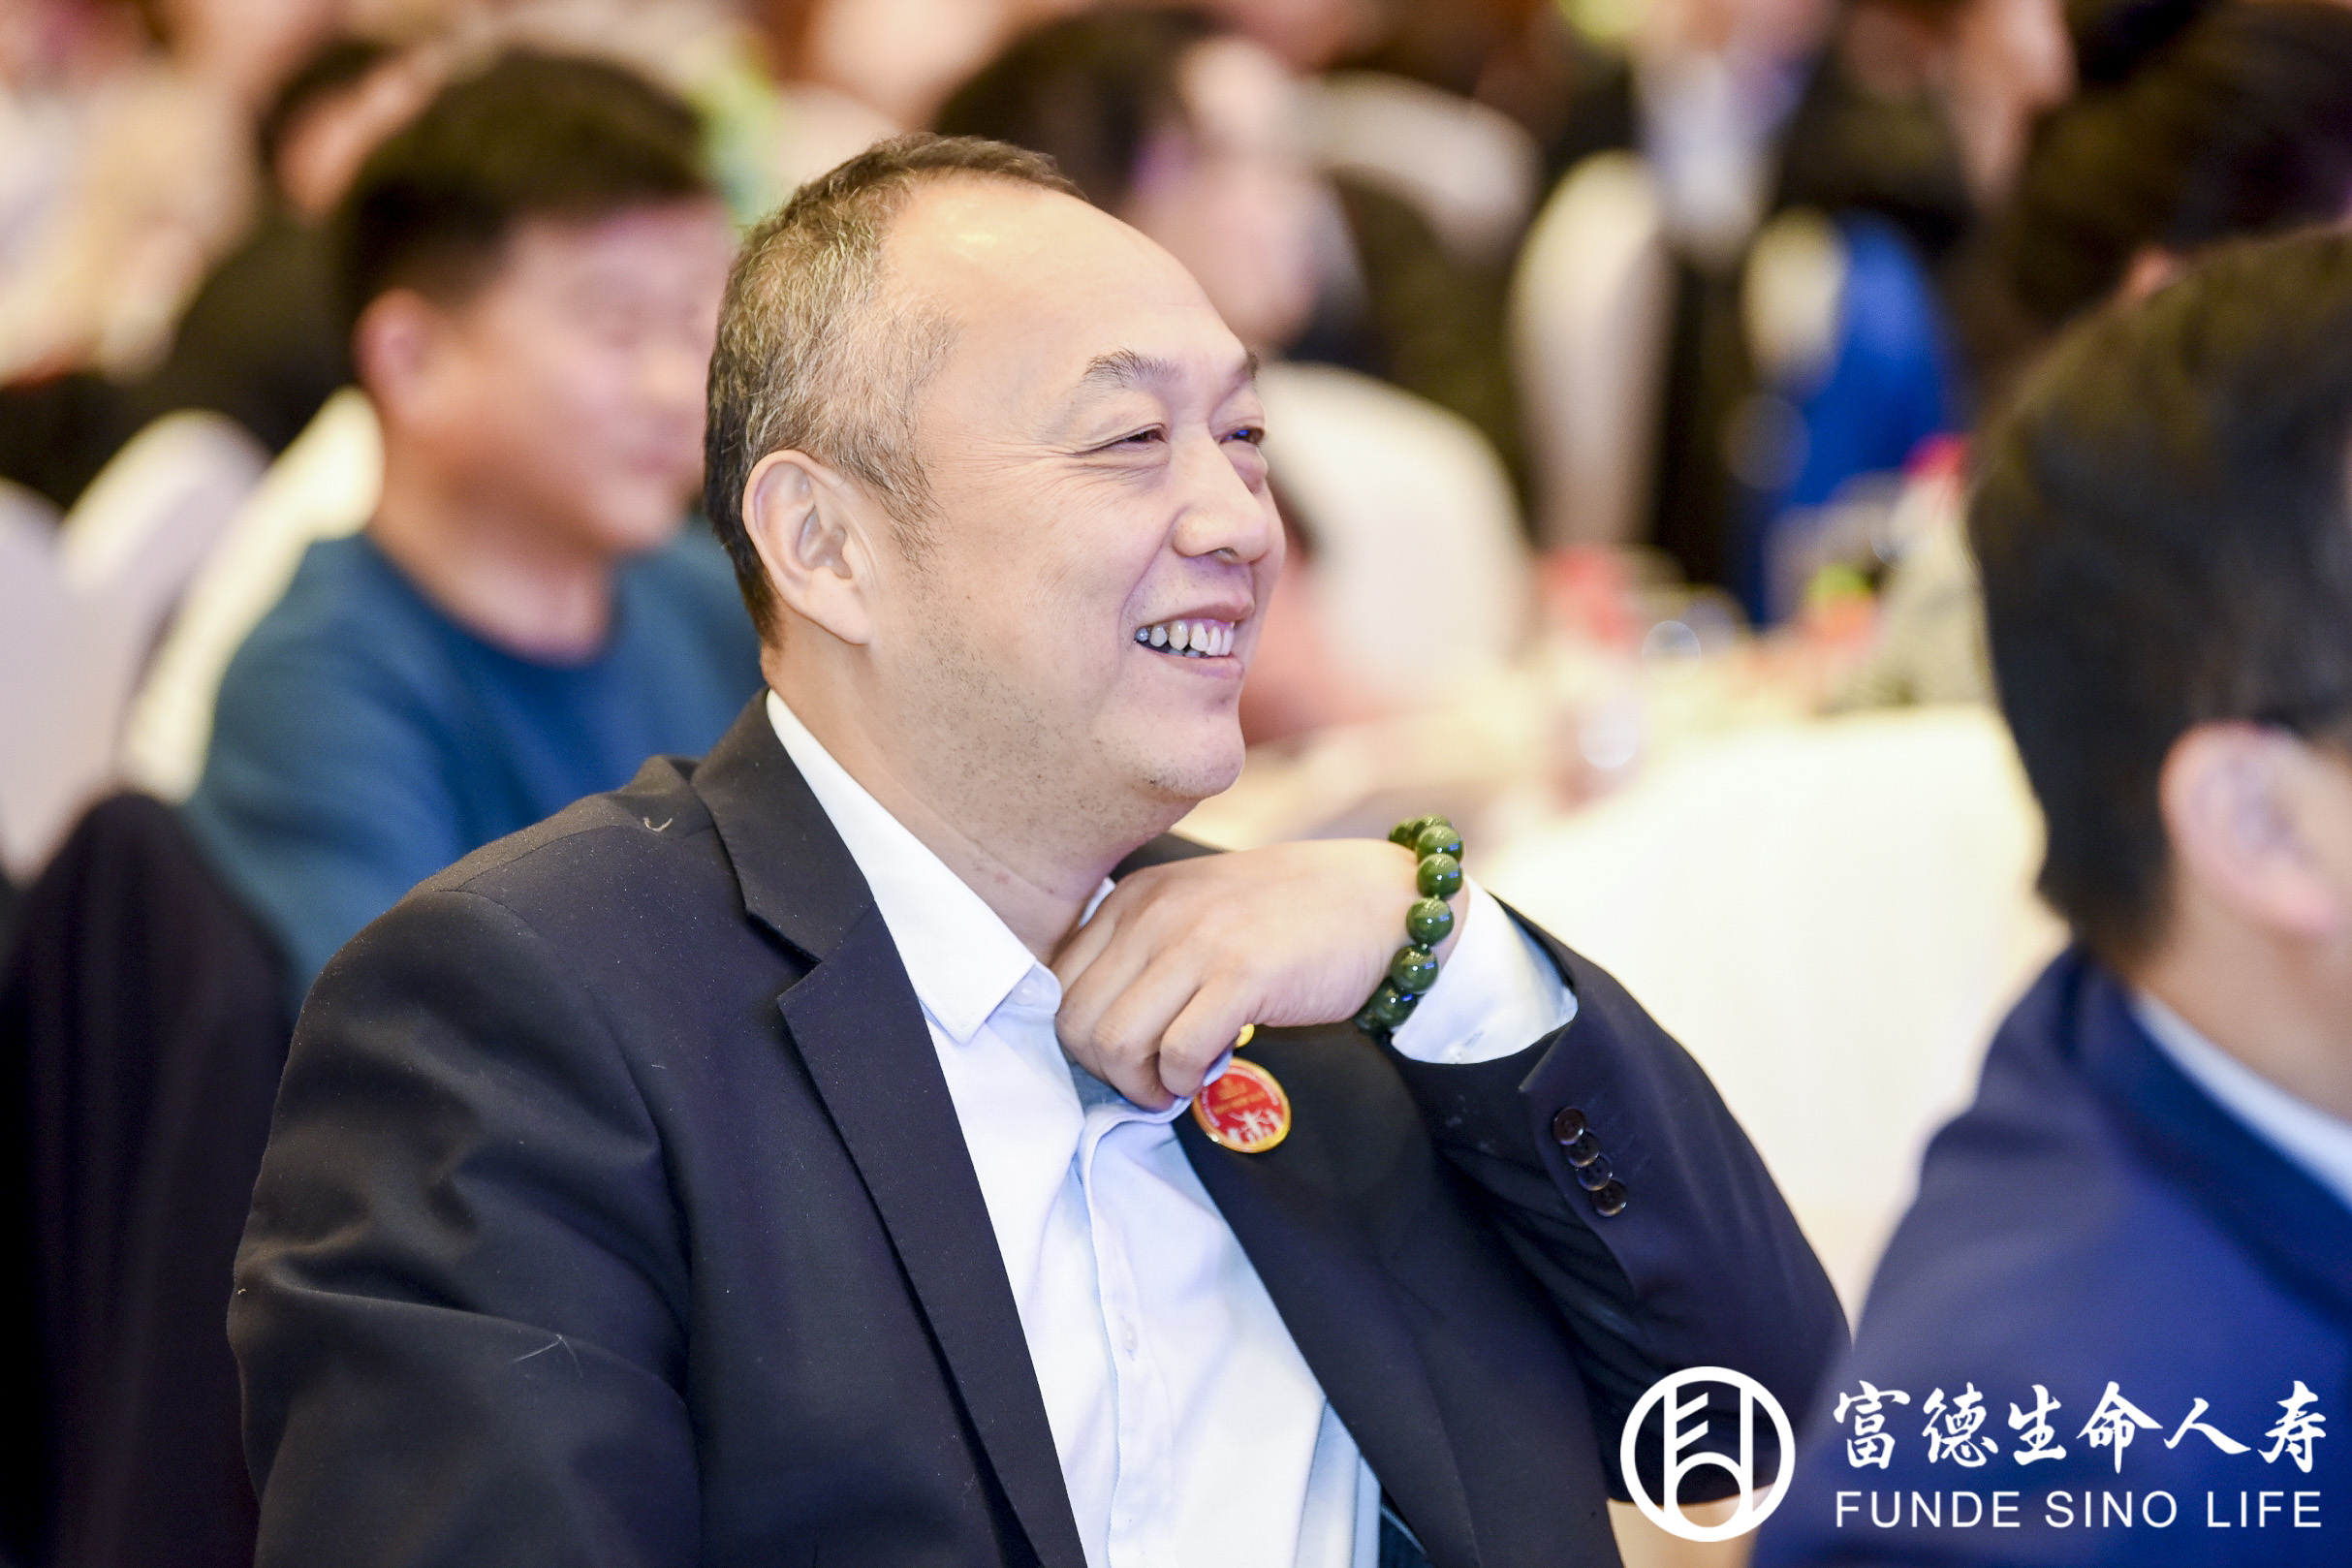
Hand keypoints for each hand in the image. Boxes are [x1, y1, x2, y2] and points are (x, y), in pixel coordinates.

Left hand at [1051, 840, 1462, 1108]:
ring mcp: (1198, 941)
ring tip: (1175, 1084)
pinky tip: (1208, 1074)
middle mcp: (1155, 912)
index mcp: (1135, 897)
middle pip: (1075, 1020)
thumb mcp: (1195, 911)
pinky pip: (1177, 1054)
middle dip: (1104, 1071)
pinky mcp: (1243, 976)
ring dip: (1140, 1084)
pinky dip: (1183, 1083)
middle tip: (1148, 1080)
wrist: (1379, 900)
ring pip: (1114, 1042)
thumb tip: (1098, 1031)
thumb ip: (1143, 951)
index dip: (1080, 1037)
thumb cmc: (1287, 917)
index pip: (1058, 982)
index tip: (1123, 1055)